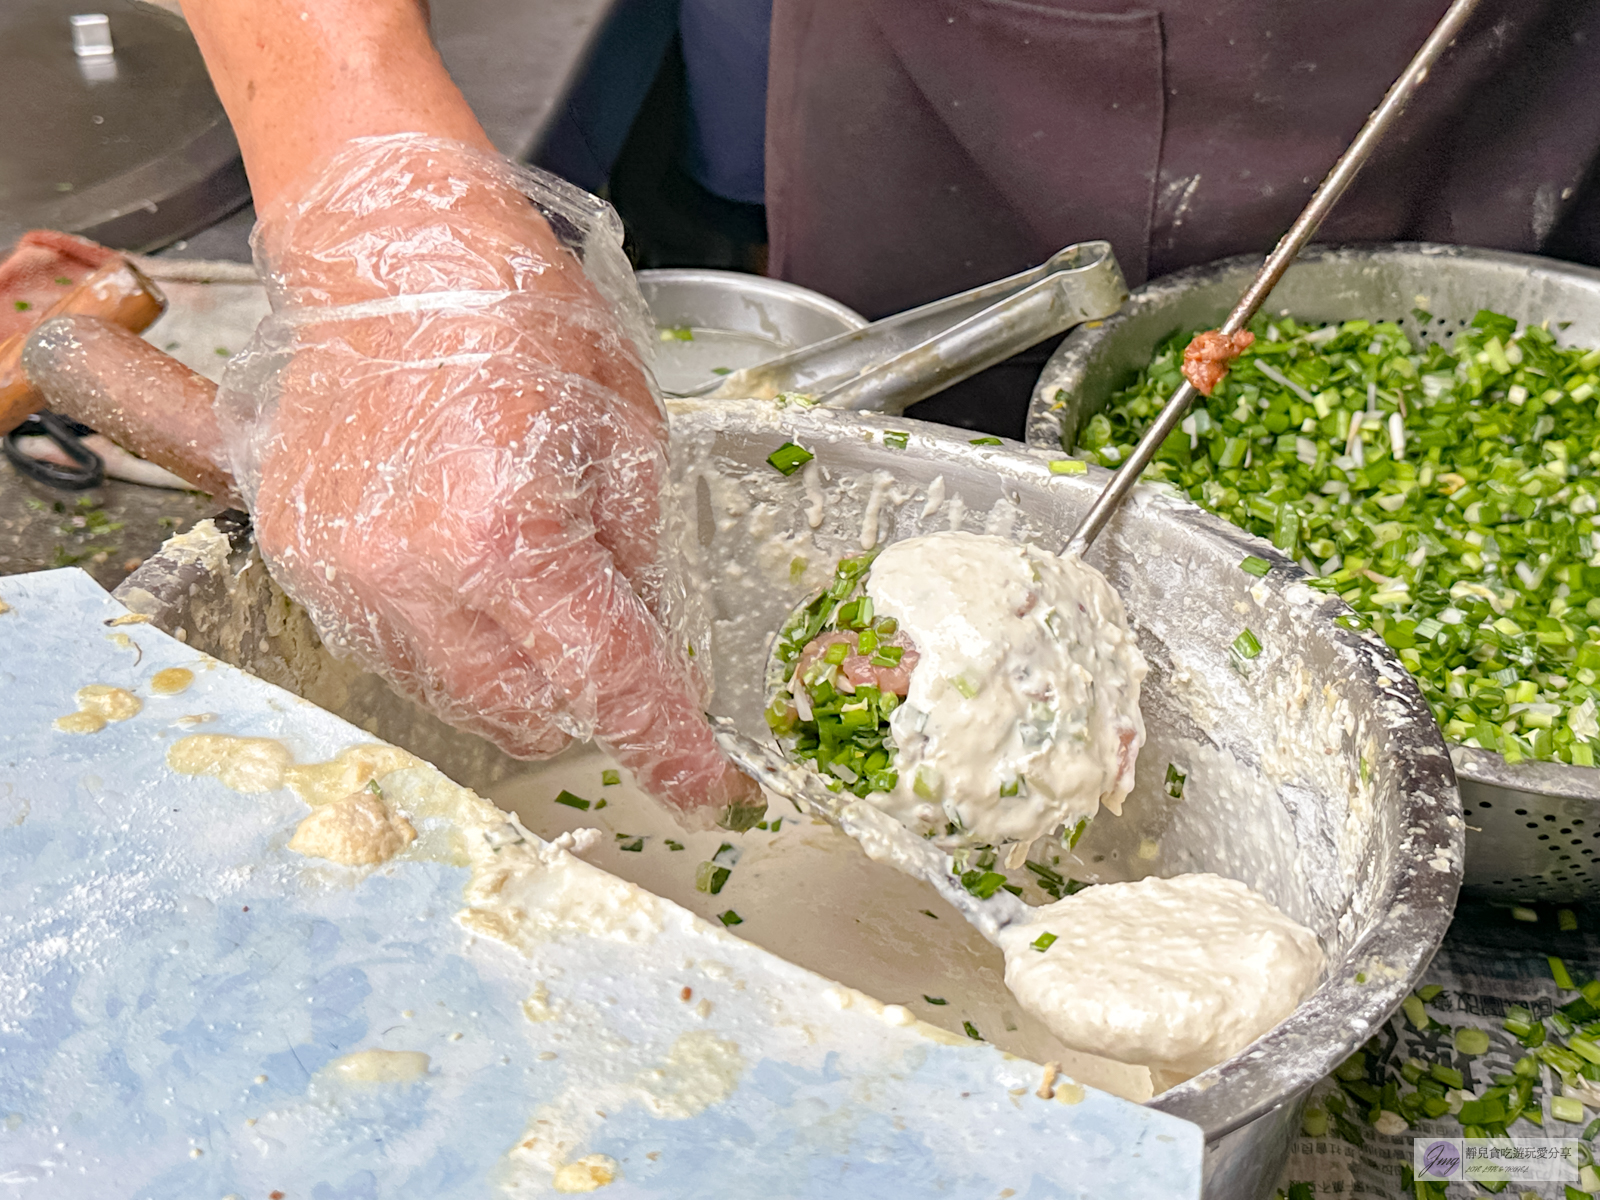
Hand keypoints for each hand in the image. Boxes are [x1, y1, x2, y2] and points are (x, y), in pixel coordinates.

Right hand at [216, 135, 761, 826]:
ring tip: (531, 586)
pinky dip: (447, 643)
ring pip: (454, 700)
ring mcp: (345, 577)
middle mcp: (416, 576)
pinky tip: (466, 575)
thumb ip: (637, 557)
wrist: (385, 252)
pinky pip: (391, 654)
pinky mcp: (301, 563)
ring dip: (516, 678)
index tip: (711, 795)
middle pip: (528, 719)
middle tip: (616, 647)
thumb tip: (648, 648)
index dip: (671, 754)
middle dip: (590, 705)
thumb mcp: (629, 430)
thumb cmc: (516, 316)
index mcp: (511, 535)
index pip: (611, 687)